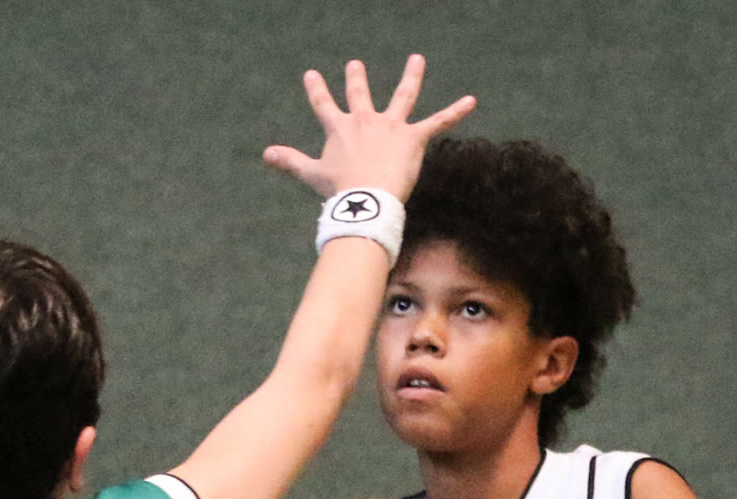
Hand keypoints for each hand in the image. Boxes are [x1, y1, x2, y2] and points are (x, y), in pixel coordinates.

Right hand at [264, 56, 474, 202]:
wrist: (365, 200)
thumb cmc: (338, 192)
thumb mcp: (312, 175)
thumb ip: (290, 161)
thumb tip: (265, 154)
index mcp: (340, 129)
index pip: (324, 105)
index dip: (317, 90)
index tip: (312, 74)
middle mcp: (365, 121)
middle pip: (360, 95)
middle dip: (356, 79)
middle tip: (354, 64)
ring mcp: (390, 126)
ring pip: (403, 96)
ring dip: (411, 76)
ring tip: (417, 59)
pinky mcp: (413, 137)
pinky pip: (437, 122)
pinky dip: (455, 112)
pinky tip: (471, 101)